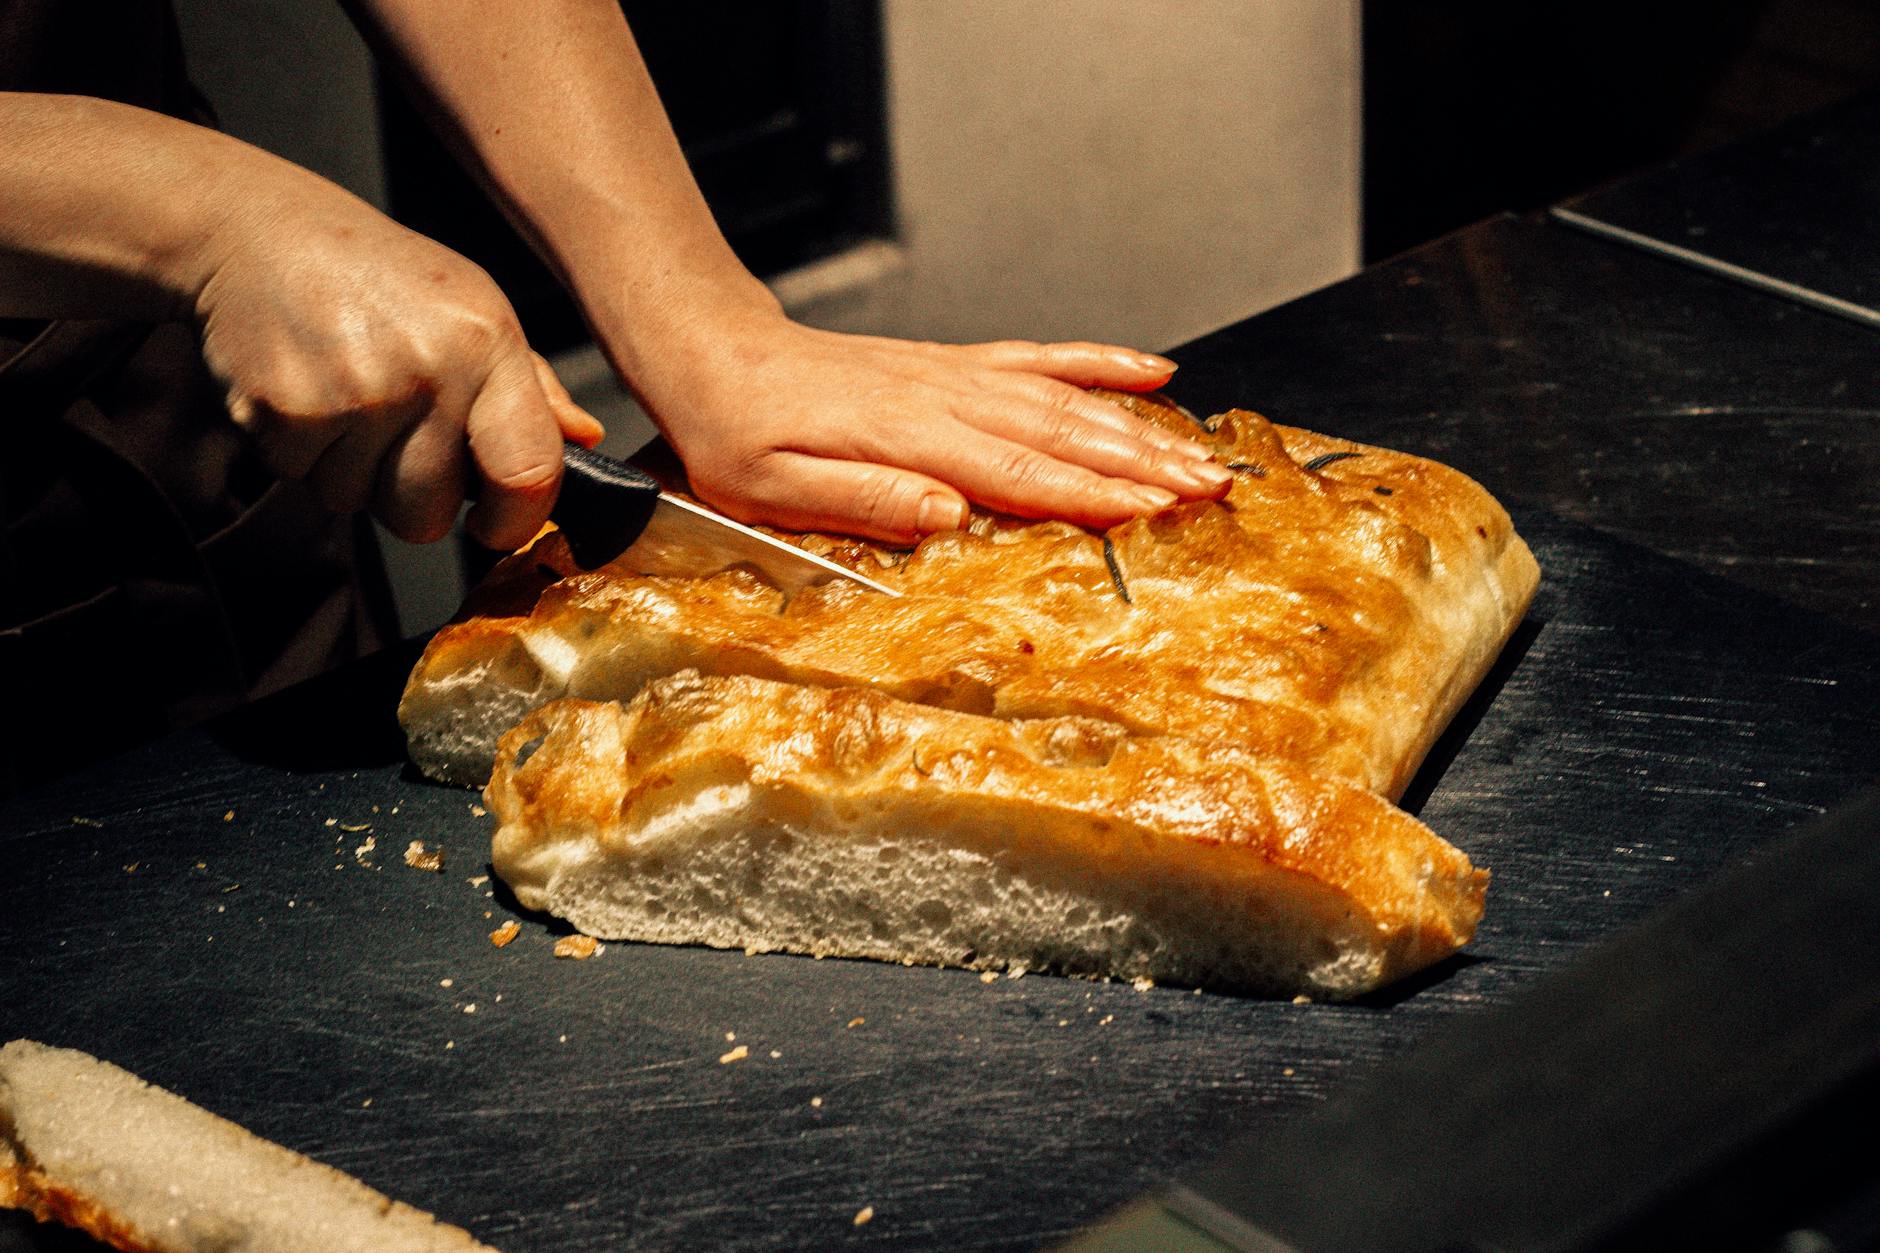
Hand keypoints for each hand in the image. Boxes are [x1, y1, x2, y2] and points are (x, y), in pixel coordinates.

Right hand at [192, 180, 602, 548]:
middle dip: (414, 496)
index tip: (498, 523)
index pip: (528, 471)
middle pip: (430, 515)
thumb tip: (585, 440)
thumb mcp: (475, 311)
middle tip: (398, 436)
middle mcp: (426, 369)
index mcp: (487, 344)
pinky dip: (303, 457)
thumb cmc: (380, 277)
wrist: (257, 230)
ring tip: (349, 403)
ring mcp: (351, 393)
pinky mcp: (282, 411)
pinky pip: (305, 483)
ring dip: (355, 474)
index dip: (516, 520)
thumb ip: (533, 387)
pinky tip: (309, 397)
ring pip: (362, 505)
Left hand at [631, 310, 1231, 543]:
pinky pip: (1038, 357)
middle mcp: (942, 397)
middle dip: (1143, 464)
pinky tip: (1148, 371)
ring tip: (1200, 453)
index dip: (1092, 494)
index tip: (1154, 512)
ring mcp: (954, 374)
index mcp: (904, 437)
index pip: (1017, 471)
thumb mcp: (772, 487)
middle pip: (1061, 433)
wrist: (714, 353)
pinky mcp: (953, 363)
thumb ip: (864, 499)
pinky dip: (1097, 363)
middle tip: (1210, 488)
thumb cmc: (736, 431)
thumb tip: (947, 512)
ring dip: (1138, 427)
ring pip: (1063, 398)